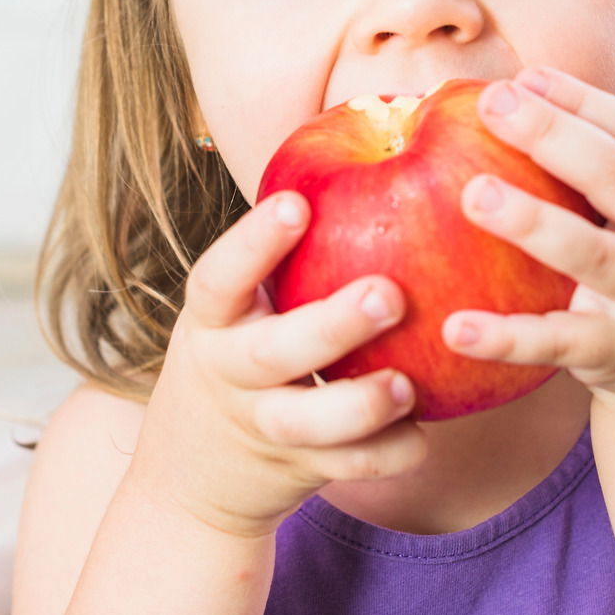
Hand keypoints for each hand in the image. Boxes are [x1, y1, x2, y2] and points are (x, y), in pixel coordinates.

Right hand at [132, 192, 426, 538]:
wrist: (193, 473)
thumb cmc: (241, 350)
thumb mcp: (239, 305)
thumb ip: (286, 257)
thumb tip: (377, 140)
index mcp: (212, 319)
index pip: (220, 275)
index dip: (255, 241)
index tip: (298, 203)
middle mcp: (228, 371)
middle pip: (272, 352)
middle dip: (331, 325)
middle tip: (390, 294)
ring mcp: (259, 425)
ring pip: (303, 423)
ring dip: (358, 406)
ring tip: (405, 385)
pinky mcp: (295, 470)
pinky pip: (343, 468)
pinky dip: (383, 455)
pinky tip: (422, 436)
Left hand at [441, 67, 614, 407]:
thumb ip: (602, 152)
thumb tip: (514, 86)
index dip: (580, 100)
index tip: (520, 79)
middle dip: (552, 135)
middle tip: (491, 104)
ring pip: (592, 254)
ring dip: (531, 221)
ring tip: (472, 194)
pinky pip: (556, 341)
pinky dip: (505, 337)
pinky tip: (456, 328)